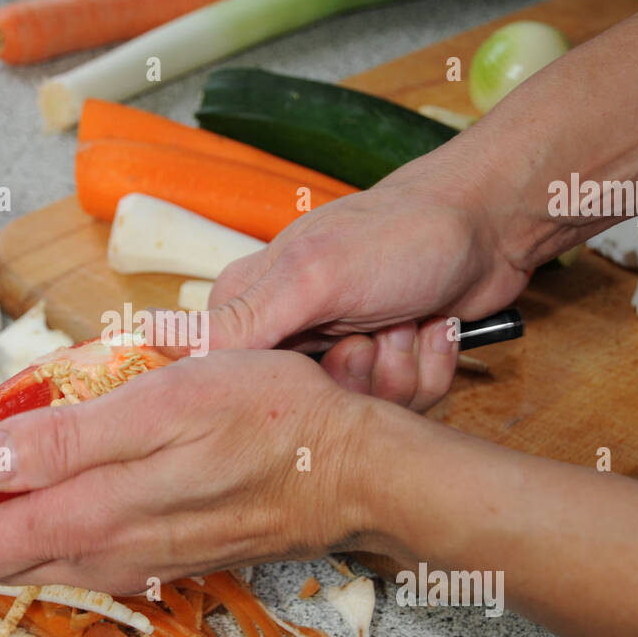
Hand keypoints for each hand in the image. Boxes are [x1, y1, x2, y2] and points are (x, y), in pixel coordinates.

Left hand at [0, 350, 379, 594]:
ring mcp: (136, 561)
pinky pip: (82, 545)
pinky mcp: (164, 553)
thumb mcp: (161, 405)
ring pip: (38, 551)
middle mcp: (105, 555)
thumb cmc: (268, 423)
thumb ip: (63, 440)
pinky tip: (63, 473)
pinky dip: (49, 513)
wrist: (352, 471)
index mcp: (91, 517)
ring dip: (0, 513)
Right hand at [204, 149, 535, 409]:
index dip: (289, 390)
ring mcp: (337, 353)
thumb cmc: (401, 235)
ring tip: (409, 321)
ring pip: (359, 413)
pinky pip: (401, 406)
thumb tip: (148, 336)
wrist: (489, 222)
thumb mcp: (313, 278)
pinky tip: (432, 328)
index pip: (237, 389)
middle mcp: (287, 336)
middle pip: (307, 411)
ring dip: (401, 372)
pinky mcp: (383, 367)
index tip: (328, 356)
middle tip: (377, 333)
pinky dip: (429, 369)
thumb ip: (240, 320)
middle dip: (358, 381)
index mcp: (248, 312)